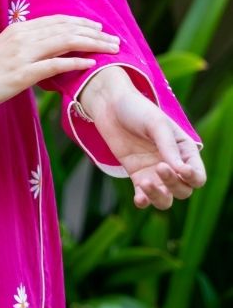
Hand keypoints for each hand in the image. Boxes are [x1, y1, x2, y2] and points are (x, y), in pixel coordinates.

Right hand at [0, 16, 121, 112]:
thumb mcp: (4, 50)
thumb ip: (25, 45)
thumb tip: (46, 48)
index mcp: (19, 29)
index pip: (57, 21)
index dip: (82, 23)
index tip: (100, 28)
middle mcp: (22, 37)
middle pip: (66, 29)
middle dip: (94, 33)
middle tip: (115, 39)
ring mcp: (22, 55)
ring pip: (64, 42)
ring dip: (91, 44)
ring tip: (110, 48)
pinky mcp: (20, 75)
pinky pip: (53, 65)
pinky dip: (74, 61)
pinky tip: (90, 63)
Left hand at [78, 67, 205, 208]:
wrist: (109, 106)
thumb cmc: (137, 110)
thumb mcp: (156, 124)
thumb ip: (168, 146)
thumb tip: (181, 171)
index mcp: (184, 151)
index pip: (198, 176)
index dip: (193, 178)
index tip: (181, 170)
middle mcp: (172, 165)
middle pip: (183, 190)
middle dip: (174, 184)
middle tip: (160, 167)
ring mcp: (154, 173)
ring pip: (165, 199)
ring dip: (158, 197)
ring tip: (145, 184)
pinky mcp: (137, 176)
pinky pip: (144, 197)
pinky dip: (143, 201)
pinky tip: (138, 199)